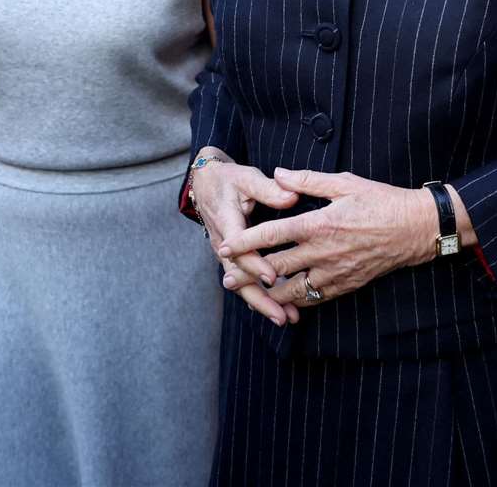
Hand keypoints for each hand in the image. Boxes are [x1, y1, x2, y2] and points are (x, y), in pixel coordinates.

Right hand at [191, 150, 300, 325]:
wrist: (205, 183)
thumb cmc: (228, 179)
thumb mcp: (246, 178)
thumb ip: (269, 188)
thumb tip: (292, 196)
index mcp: (226, 223)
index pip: (240, 248)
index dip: (255, 264)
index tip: (273, 276)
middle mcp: (223, 244)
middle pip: (239, 277)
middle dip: (260, 298)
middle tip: (282, 315)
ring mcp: (226, 254)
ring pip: (241, 284)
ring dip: (262, 303)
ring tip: (285, 318)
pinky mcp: (233, 258)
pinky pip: (244, 280)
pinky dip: (260, 295)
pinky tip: (279, 308)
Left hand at [216, 168, 437, 309]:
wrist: (415, 230)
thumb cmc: (381, 201)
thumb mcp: (344, 183)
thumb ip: (307, 180)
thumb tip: (279, 173)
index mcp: (318, 224)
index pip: (272, 234)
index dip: (245, 242)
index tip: (224, 247)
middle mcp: (322, 252)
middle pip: (275, 268)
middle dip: (248, 275)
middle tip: (226, 278)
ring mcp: (334, 272)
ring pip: (293, 291)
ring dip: (269, 294)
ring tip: (249, 295)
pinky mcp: (346, 285)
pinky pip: (315, 298)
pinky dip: (296, 302)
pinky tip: (284, 301)